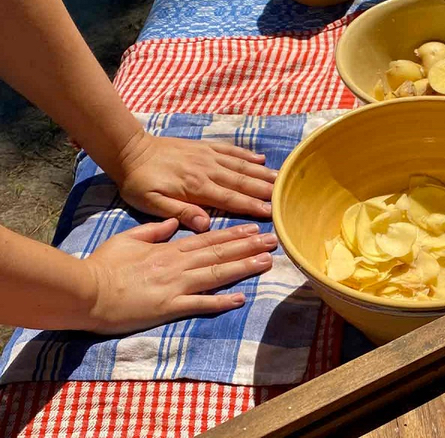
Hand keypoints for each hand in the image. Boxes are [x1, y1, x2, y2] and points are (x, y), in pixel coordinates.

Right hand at [83, 219, 276, 333]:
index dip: (234, 235)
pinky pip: (200, 304)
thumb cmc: (103, 266)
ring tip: (267, 261)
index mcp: (168, 249)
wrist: (85, 291)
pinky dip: (221, 302)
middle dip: (249, 247)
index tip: (254, 229)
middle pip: (220, 254)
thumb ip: (155, 231)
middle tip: (274, 241)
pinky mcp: (168, 307)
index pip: (208, 239)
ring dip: (244, 268)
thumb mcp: (128, 239)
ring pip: (217, 274)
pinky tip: (241, 299)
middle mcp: (177, 265)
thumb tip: (176, 222)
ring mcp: (175, 286)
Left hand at [114, 133, 277, 230]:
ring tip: (282, 179)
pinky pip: (230, 150)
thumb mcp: (152, 204)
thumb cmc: (139, 182)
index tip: (271, 212)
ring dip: (262, 172)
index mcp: (196, 188)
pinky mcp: (204, 147)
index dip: (252, 206)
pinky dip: (247, 154)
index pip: (231, 199)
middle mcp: (208, 170)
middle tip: (286, 196)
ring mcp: (208, 156)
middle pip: (242, 181)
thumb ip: (179, 213)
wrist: (130, 151)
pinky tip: (261, 158)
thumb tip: (205, 224)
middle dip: (265, 190)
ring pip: (241, 165)